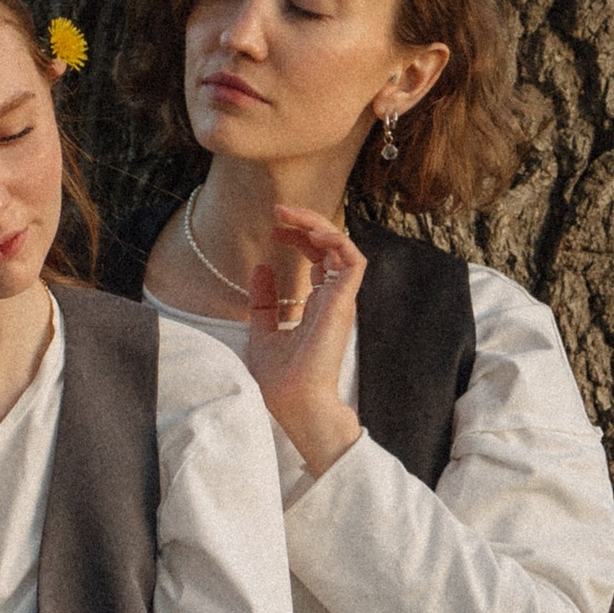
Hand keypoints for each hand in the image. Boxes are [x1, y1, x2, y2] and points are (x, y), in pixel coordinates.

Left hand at [242, 209, 363, 476]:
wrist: (293, 401)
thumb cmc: (280, 379)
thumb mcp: (261, 330)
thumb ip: (263, 300)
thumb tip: (261, 266)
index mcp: (318, 305)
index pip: (318, 259)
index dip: (298, 238)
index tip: (273, 229)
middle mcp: (333, 299)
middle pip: (330, 247)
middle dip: (307, 222)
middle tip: (279, 211)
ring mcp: (341, 300)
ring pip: (343, 247)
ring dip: (319, 224)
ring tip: (291, 214)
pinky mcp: (344, 303)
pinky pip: (353, 261)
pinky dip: (336, 241)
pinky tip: (312, 232)